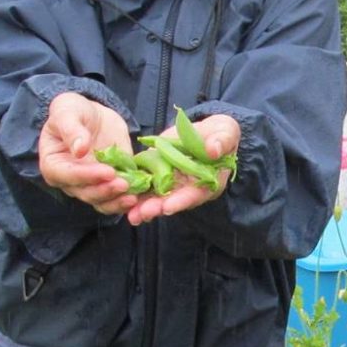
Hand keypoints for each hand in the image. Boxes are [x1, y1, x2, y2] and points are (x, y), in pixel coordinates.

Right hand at [39, 93, 136, 213]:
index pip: (67, 175)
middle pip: (86, 193)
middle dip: (105, 190)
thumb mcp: (67, 111)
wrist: (93, 116)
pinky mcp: (110, 184)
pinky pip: (117, 199)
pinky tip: (140, 197)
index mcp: (53, 165)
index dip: (86, 175)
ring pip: (102, 201)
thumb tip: (79, 149)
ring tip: (133, 196)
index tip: (107, 171)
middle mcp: (70, 181)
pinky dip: (127, 200)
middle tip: (124, 184)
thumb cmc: (72, 111)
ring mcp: (91, 185)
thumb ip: (71, 129)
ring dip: (117, 201)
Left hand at [124, 114, 240, 225]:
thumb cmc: (221, 133)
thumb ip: (222, 141)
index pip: (195, 194)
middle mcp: (190, 188)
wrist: (207, 132)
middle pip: (173, 201)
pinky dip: (135, 192)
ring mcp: (173, 184)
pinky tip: (120, 198)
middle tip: (142, 214)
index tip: (168, 207)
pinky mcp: (159, 175)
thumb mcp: (226, 133)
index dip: (182, 201)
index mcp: (209, 182)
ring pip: (157, 198)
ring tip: (131, 214)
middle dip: (158, 208)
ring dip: (143, 207)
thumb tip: (214, 150)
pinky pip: (146, 185)